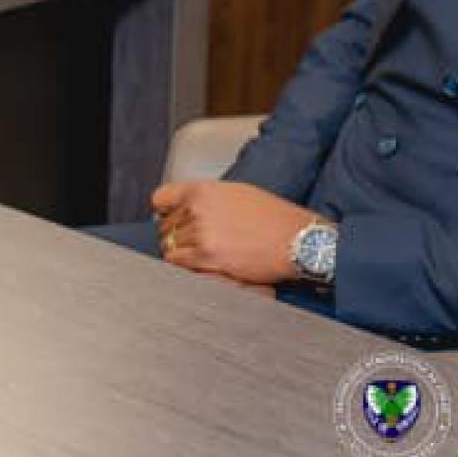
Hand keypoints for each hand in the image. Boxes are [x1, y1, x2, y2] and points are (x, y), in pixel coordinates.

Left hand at [149, 179, 315, 286]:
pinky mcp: (208, 257)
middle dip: (175, 236)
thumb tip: (188, 208)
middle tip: (192, 243)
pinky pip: (179, 263)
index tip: (167, 218)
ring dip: (180, 253)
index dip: (164, 211)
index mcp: (202, 190)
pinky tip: (201, 266)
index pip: (161, 198)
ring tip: (199, 256)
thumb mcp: (236, 193)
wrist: (296, 239)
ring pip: (169, 246)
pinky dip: (185, 267)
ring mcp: (200, 233)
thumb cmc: (273, 217)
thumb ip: (207, 199)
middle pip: (165, 226)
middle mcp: (197, 209)